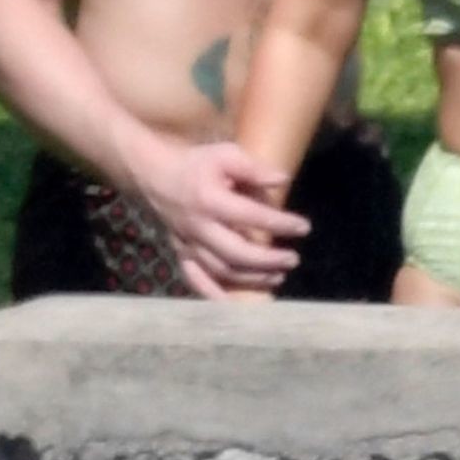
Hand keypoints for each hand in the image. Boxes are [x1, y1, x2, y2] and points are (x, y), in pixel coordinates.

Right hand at [137, 140, 310, 299]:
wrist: (155, 176)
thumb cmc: (197, 164)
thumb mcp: (225, 154)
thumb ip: (253, 169)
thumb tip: (283, 180)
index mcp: (211, 200)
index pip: (252, 216)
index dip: (280, 224)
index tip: (304, 227)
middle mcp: (199, 227)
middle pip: (237, 252)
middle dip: (268, 260)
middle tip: (293, 259)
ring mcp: (188, 245)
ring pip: (221, 270)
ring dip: (251, 278)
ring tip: (278, 275)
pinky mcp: (181, 254)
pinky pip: (196, 280)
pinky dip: (215, 295)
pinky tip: (235, 305)